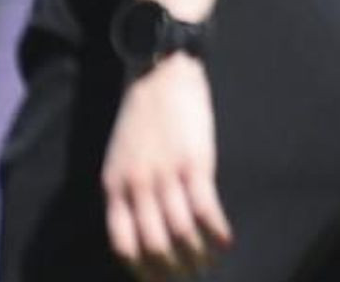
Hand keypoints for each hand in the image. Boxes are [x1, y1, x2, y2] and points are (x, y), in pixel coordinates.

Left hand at [102, 58, 229, 277]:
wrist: (158, 77)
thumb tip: (142, 237)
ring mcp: (165, 175)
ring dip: (200, 256)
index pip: (122, 243)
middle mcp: (136, 184)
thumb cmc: (141, 123)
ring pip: (183, 234)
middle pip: (155, 246)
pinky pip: (206, 211)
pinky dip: (217, 232)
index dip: (142, 270)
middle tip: (191, 278)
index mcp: (114, 186)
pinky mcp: (194, 164)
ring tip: (209, 263)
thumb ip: (126, 195)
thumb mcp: (119, 160)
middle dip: (175, 271)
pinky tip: (225, 240)